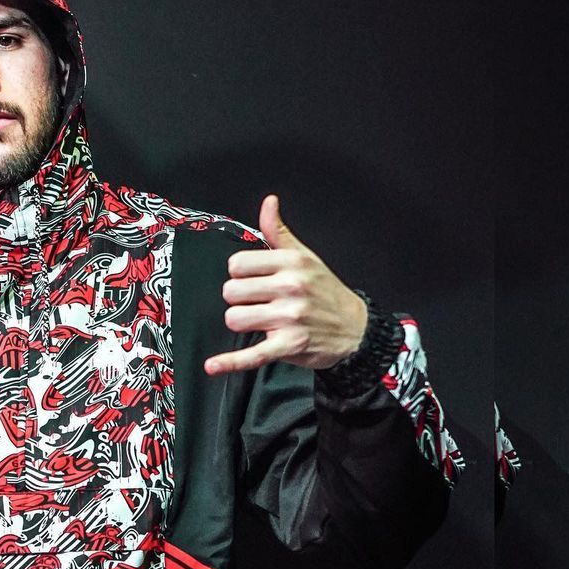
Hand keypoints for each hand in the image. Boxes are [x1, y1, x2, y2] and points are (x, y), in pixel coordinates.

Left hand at [205, 194, 367, 376]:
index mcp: (291, 263)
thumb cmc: (326, 292)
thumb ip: (279, 232)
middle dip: (239, 300)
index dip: (240, 275)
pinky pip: (252, 354)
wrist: (356, 329)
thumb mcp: (306, 257)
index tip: (253, 281)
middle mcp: (290, 287)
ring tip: (261, 321)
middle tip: (258, 303)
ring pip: (235, 319)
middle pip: (231, 292)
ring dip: (242, 322)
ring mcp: (289, 317)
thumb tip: (268, 203)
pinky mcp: (289, 345)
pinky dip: (230, 362)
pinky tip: (212, 366)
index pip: (237, 264)